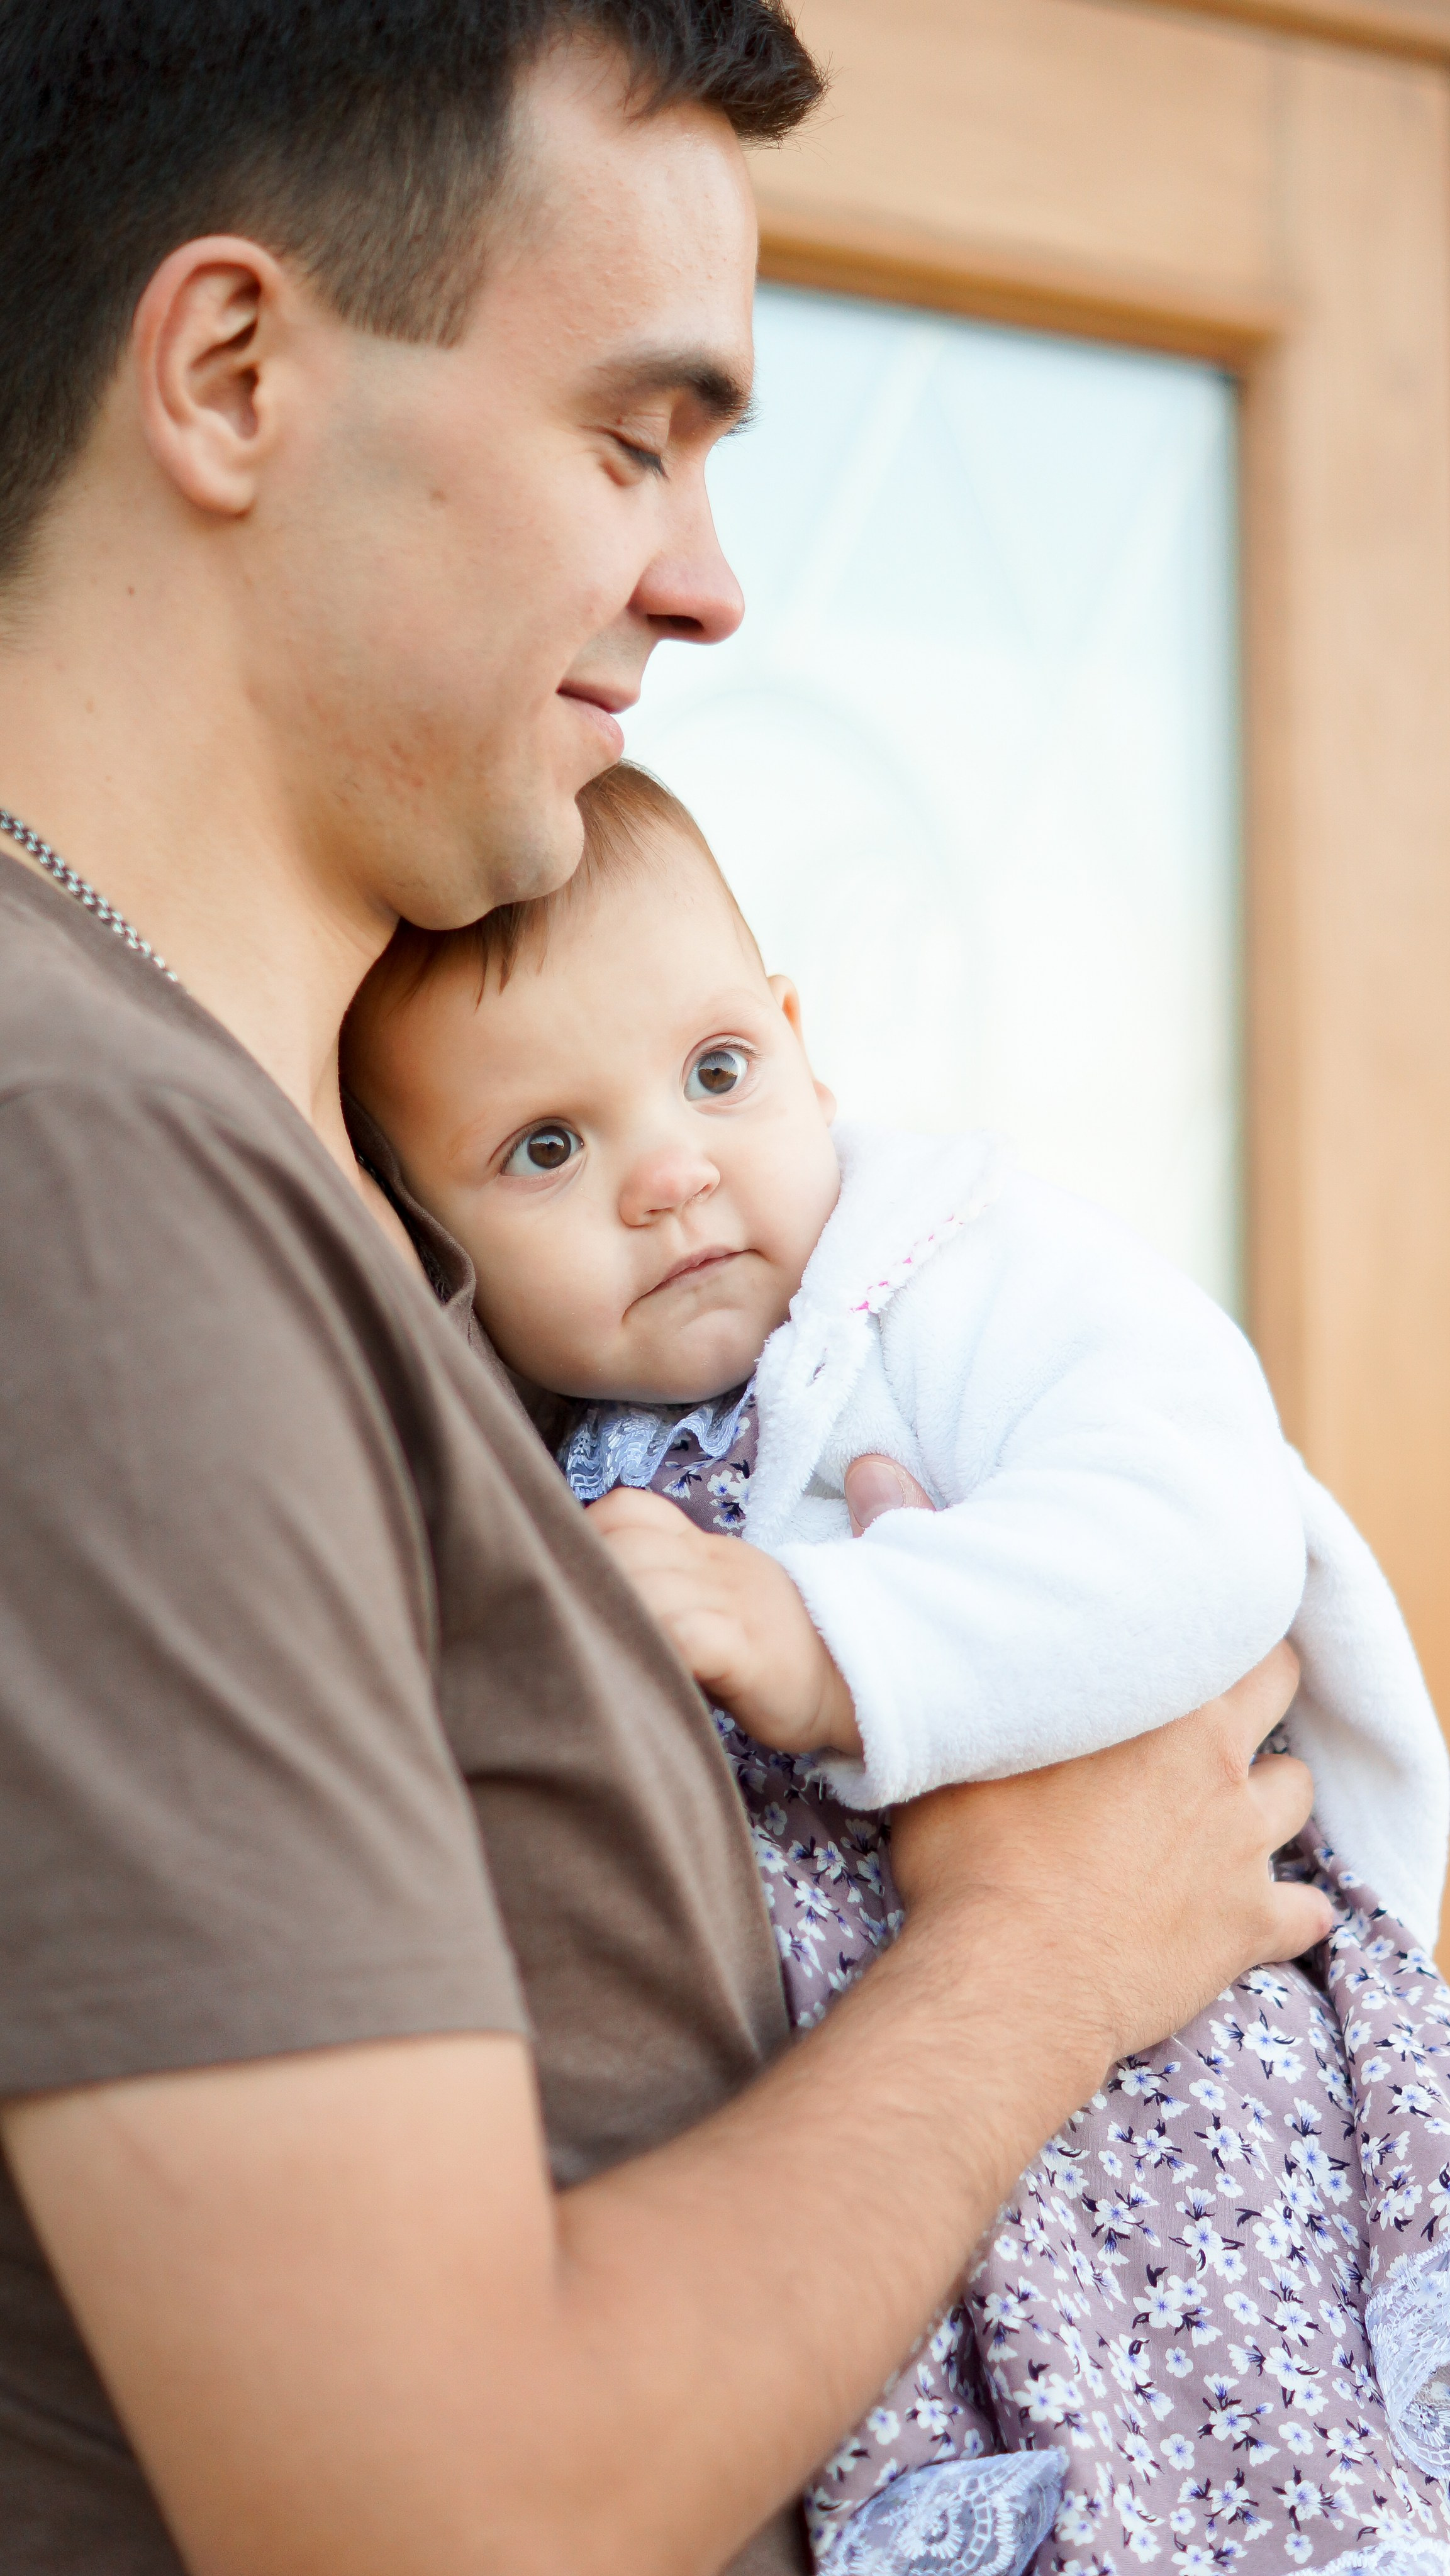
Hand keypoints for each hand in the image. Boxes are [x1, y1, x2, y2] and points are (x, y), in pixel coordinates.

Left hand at [586, 1487, 861, 1755]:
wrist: (852, 1680)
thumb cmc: (771, 1652)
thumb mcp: (718, 1598)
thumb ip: (669, 1585)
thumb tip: (589, 1594)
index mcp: (705, 1550)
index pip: (630, 1511)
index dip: (593, 1539)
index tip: (580, 1582)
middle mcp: (716, 1567)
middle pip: (627, 1548)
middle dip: (593, 1583)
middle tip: (585, 1626)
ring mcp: (734, 1606)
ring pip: (648, 1587)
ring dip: (619, 1618)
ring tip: (609, 1651)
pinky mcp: (748, 1652)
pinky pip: (686, 1633)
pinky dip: (659, 1645)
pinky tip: (651, 1667)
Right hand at [889, 1641, 1330, 2074]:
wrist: (1013, 1979)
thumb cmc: (977, 1862)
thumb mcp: (970, 1758)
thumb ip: (1004, 1712)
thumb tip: (973, 1678)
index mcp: (1162, 1708)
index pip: (1226, 1631)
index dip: (1210, 1628)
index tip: (1184, 1635)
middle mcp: (1217, 1766)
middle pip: (1277, 1689)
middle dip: (1258, 1687)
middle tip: (1216, 1702)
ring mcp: (1243, 1848)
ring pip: (1296, 1792)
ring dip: (1268, 1792)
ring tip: (1225, 1804)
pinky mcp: (1249, 1926)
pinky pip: (1307, 1912)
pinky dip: (1292, 1910)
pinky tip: (1259, 1913)